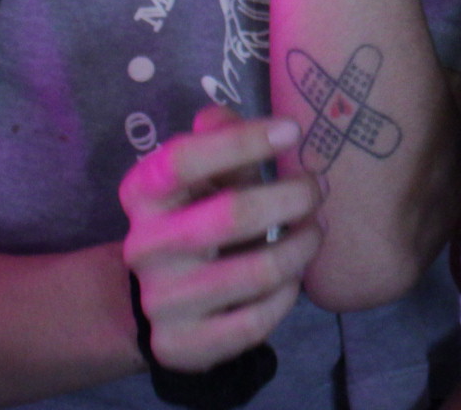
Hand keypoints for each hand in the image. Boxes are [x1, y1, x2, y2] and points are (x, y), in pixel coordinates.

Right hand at [118, 107, 323, 371]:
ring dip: (302, 247)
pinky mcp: (182, 345)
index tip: (292, 131)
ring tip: (316, 230)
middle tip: (318, 189)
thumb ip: (216, 139)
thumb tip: (221, 114)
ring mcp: (161, 301)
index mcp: (143, 194)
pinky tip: (293, 278)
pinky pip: (256, 321)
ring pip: (257, 272)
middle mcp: (144, 247)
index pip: (184, 160)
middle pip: (232, 215)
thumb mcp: (200, 174)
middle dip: (292, 197)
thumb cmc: (193, 215)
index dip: (242, 141)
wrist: (153, 299)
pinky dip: (288, 296)